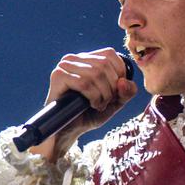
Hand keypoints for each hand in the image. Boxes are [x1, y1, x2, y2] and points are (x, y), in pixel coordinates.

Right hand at [29, 46, 136, 160]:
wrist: (69, 130)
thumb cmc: (90, 113)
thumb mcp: (115, 102)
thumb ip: (126, 92)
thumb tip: (124, 82)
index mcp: (86, 59)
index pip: (110, 54)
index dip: (119, 73)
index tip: (116, 92)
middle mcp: (74, 59)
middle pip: (104, 64)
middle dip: (111, 87)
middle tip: (107, 102)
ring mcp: (64, 66)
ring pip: (95, 73)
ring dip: (103, 94)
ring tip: (99, 105)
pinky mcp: (58, 76)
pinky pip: (84, 82)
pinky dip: (93, 96)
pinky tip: (92, 105)